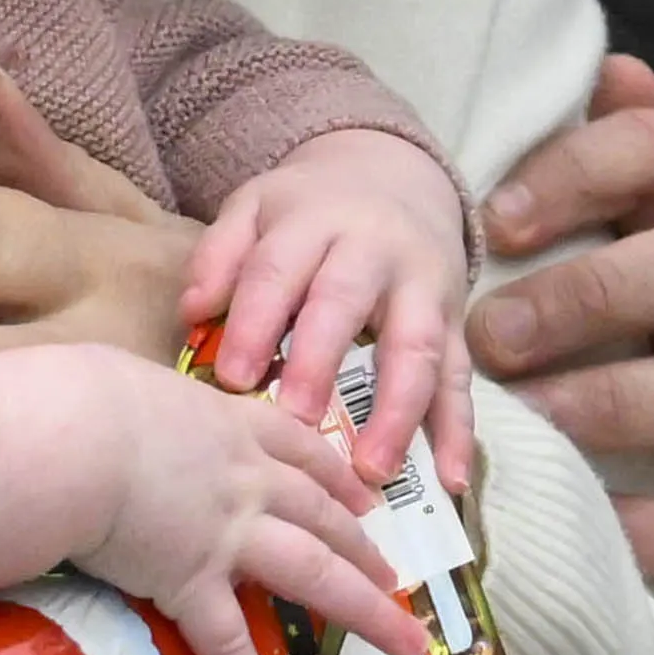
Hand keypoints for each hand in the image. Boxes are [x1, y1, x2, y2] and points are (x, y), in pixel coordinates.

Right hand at [0, 344, 428, 654]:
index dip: (337, 478)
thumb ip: (141, 405)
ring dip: (365, 611)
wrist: (74, 434)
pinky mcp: (191, 582)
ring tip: (403, 642)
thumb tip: (117, 403)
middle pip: (324, 516)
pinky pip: (228, 644)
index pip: (299, 449)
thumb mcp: (126, 379)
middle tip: (394, 576)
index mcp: (229, 424)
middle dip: (365, 549)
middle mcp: (246, 479)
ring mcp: (229, 533)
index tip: (365, 498)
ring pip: (315, 574)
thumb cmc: (82, 395)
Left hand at [190, 126, 472, 488]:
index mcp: (315, 221)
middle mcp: (374, 250)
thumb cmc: (310, 211)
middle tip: (298, 422)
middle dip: (321, 363)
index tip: (232, 379)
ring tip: (372, 470)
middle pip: (347, 303)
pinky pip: (461, 377)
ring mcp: (423, 288)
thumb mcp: (256, 208)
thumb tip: (192, 311)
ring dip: (397, 411)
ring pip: (416, 347)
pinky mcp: (454, 322)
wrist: (397, 176)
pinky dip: (459, 430)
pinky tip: (452, 478)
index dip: (255, 322)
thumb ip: (221, 254)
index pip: (279, 269)